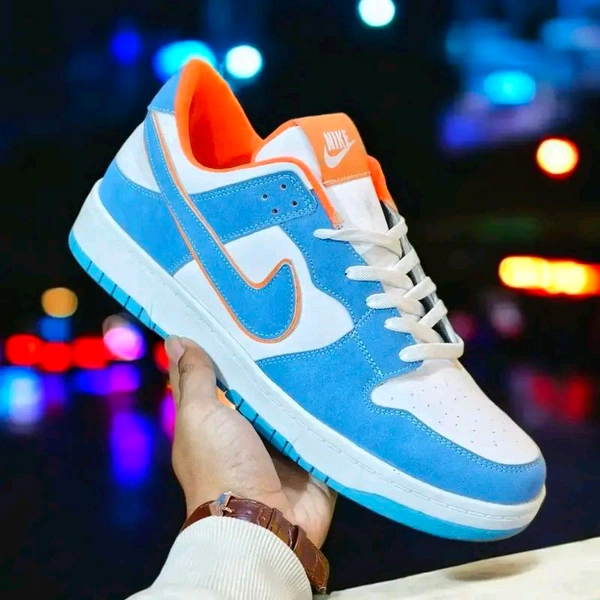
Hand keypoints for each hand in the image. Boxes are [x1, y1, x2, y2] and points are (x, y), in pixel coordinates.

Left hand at [165, 336, 336, 547]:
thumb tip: (176, 339)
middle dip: (275, 358)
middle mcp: (249, 429)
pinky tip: (346, 372)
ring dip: (306, 380)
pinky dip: (332, 404)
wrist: (263, 525)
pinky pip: (324, 423)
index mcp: (217, 420)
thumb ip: (194, 379)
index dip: (226, 346)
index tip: (242, 310)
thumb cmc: (221, 466)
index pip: (220, 375)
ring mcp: (284, 443)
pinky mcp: (314, 455)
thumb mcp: (199, 416)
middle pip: (262, 386)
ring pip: (295, 401)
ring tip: (324, 334)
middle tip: (294, 317)